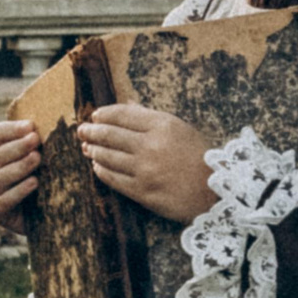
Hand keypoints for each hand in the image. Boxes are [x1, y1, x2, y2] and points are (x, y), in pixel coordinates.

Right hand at [0, 119, 41, 234]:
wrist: (40, 217)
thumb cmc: (40, 183)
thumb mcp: (39, 162)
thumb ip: (40, 145)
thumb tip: (58, 123)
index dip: (11, 129)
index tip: (31, 126)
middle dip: (17, 146)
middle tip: (36, 140)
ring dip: (19, 166)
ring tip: (37, 159)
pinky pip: (4, 200)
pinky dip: (19, 191)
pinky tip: (34, 182)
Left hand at [78, 104, 214, 221]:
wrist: (215, 192)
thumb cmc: (200, 157)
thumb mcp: (181, 129)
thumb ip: (151, 117)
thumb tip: (127, 106)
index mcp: (163, 125)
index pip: (123, 115)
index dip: (104, 114)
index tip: (96, 115)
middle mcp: (150, 145)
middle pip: (110, 135)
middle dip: (91, 131)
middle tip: (82, 130)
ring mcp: (144, 169)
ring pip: (107, 156)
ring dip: (92, 150)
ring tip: (86, 147)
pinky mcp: (141, 191)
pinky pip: (112, 179)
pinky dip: (101, 170)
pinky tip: (97, 166)